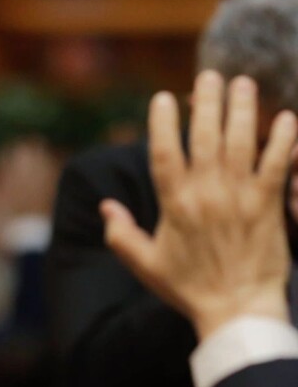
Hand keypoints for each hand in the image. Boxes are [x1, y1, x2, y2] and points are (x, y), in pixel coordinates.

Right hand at [103, 72, 296, 339]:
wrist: (235, 310)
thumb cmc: (188, 289)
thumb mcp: (145, 264)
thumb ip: (122, 234)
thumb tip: (106, 207)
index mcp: (174, 205)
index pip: (165, 152)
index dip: (163, 122)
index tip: (164, 98)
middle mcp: (206, 194)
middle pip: (206, 136)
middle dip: (207, 102)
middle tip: (210, 77)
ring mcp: (240, 197)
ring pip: (241, 141)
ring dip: (242, 109)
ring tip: (243, 84)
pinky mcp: (270, 205)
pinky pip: (277, 163)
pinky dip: (282, 139)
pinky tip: (285, 119)